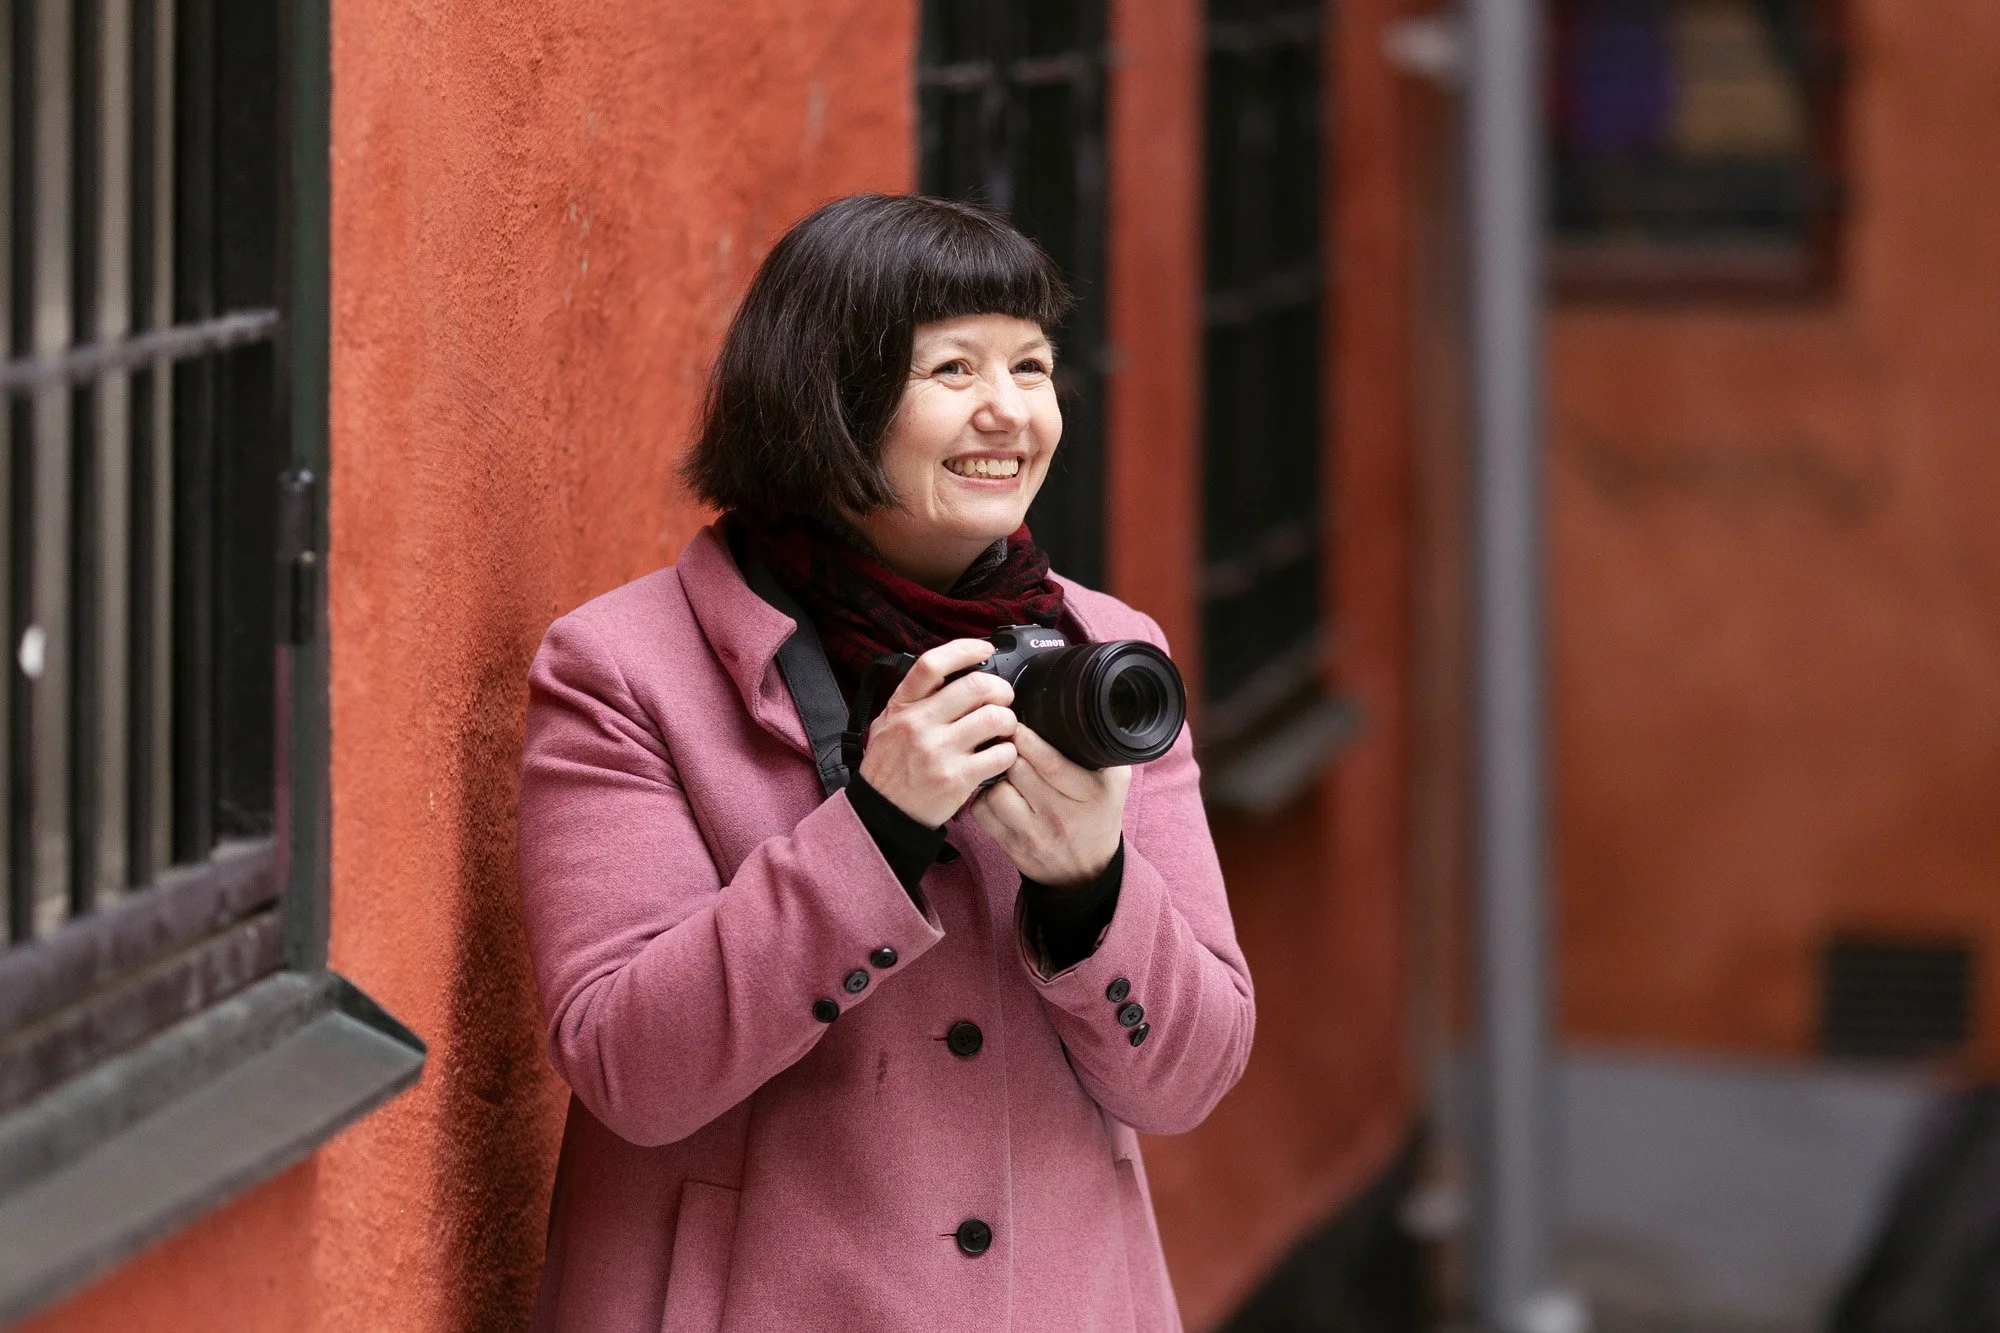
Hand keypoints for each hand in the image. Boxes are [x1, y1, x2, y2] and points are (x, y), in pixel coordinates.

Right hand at [857, 639, 1019, 827]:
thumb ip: (913, 698)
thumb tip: (950, 673)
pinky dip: (1009, 753)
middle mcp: (919, 724)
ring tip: (1004, 729)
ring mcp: (938, 751)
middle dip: (1001, 689)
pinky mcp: (956, 779)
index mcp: (902, 706)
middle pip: (976, 686)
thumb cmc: (889, 767)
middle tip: (1004, 698)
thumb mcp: (887, 723)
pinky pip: (1000, 755)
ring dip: (1008, 721)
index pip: (933, 664)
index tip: (985, 650)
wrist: (882, 814)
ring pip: (995, 718)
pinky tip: (1000, 756)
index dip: (965, 650)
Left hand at [971, 724, 1130, 885]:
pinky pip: (982, 812)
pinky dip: (984, 798)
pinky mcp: (1010, 846)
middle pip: (1019, 771)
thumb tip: (1075, 715)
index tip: (1017, 725)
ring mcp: (1033, 834)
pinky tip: (998, 793)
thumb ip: (1099, 750)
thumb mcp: (1115, 781)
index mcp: (1091, 795)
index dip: (1028, 740)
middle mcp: (1061, 817)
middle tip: (1006, 740)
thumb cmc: (1098, 816)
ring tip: (1006, 770)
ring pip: (997, 791)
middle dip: (1008, 750)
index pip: (1051, 763)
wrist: (1086, 872)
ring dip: (996, 775)